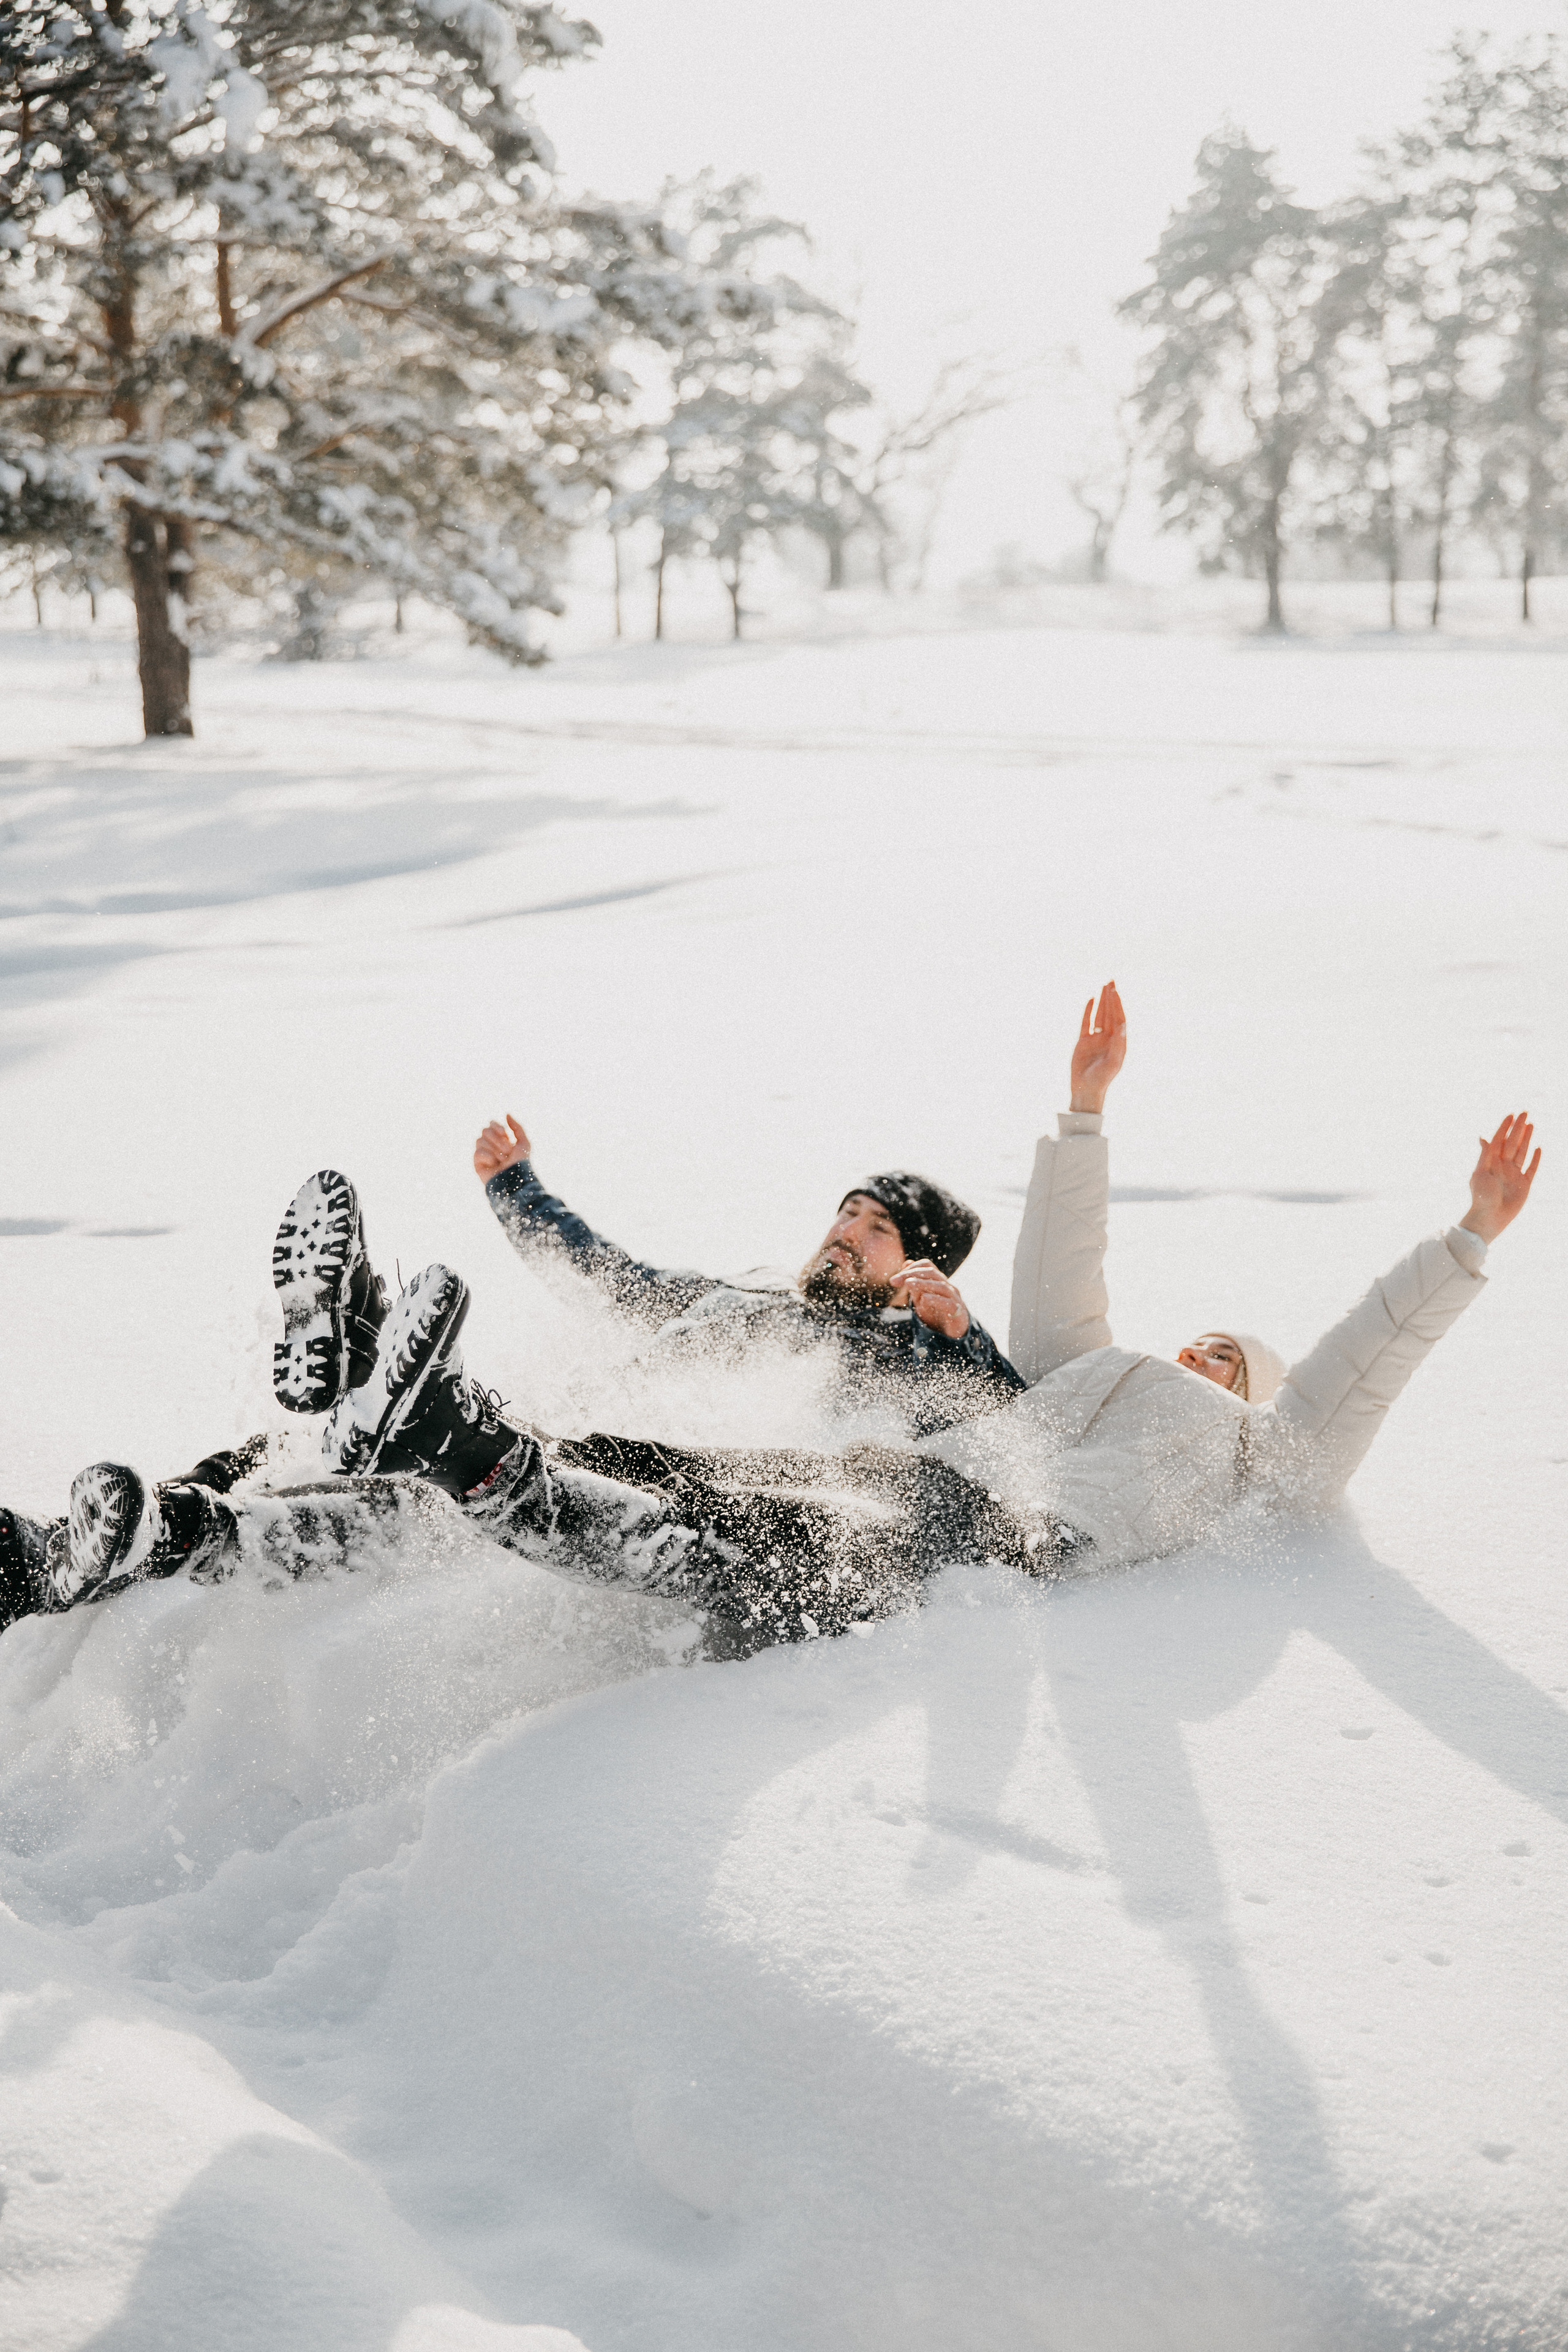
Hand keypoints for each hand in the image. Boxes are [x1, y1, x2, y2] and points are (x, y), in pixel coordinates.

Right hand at [474, 1113, 530, 1181]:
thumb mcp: (523, 1142)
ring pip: (480, 1141)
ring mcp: (483, 1153)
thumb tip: (506, 1114)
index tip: (505, 1134)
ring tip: (502, 1160)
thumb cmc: (520, 1162)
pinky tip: (494, 1164)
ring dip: (495, 1150)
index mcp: (500, 1138)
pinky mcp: (477, 1163)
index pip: (491, 1124)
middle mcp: (490, 1144)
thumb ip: (517, 1127)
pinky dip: (488, 1157)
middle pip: (485, 1131)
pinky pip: (478, 1152)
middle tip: (507, 1151)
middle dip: (498, 1140)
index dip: (497, 1127)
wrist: (515, 1180)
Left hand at [897, 1259, 970, 1339]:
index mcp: (938, 1281)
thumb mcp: (920, 1298)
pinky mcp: (958, 1312)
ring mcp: (954, 1298)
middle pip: (932, 1273)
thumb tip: (906, 1264)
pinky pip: (949, 1303)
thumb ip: (914, 1284)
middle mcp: (947, 1286)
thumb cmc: (936, 1313)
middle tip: (894, 1281)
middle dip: (911, 1274)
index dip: (911, 1268)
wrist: (953, 1332)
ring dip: (923, 1283)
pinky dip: (936, 1299)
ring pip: (941, 1286)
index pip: (926, 1266)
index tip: (895, 1279)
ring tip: (908, 1283)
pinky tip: (924, 1299)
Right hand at [1069, 981, 1125, 1113]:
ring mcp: (1096, 1039)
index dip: (1117, 1005)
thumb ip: (1118, 1044)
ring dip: (1102, 1001)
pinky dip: (1088, 1011)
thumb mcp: (1113, 1062)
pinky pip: (1086, 1023)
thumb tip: (1122, 1025)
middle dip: (1111, 998)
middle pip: (1110, 1014)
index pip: (1118, 1019)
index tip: (1115, 991)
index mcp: (1118, 1042)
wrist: (1086, 1089)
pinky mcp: (1084, 1042)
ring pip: (1100, 1016)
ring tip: (1104, 986)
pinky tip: (1091, 1000)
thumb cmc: (1102, 1079)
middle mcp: (1109, 1039)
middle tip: (1111, 981)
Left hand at [1460, 1111, 1540, 1243]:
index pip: (1499, 1140)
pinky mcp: (1524, 1185)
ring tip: (1531, 1124)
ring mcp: (1514, 1175)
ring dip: (1527, 1138)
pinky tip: (1539, 1148)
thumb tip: (1482, 1137)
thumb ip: (1485, 1155)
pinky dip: (1535, 1159)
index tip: (1511, 1115)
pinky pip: (1531, 1169)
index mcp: (1491, 1162)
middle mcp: (1503, 1166)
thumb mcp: (1480, 1173)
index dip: (1505, 1127)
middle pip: (1513, 1142)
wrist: (1489, 1218)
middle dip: (1518, 1128)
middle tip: (1525, 1112)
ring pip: (1522, 1152)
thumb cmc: (1481, 1196)